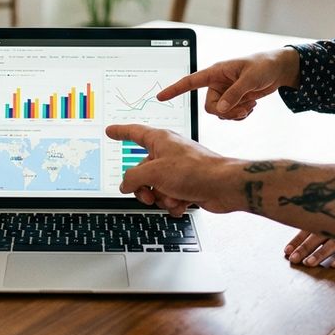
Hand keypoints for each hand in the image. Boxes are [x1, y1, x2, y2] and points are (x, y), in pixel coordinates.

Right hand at [105, 124, 237, 216]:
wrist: (223, 187)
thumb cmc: (195, 171)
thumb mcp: (154, 172)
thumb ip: (132, 178)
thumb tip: (125, 185)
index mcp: (160, 140)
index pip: (134, 133)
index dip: (120, 132)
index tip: (111, 131)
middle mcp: (168, 153)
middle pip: (141, 171)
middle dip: (143, 188)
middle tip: (148, 195)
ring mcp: (177, 170)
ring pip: (154, 187)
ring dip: (161, 197)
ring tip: (173, 197)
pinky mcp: (186, 185)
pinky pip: (168, 197)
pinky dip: (173, 203)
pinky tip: (183, 202)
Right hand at [157, 48, 299, 119]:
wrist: (279, 69)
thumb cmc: (264, 66)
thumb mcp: (250, 79)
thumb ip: (234, 94)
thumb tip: (221, 110)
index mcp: (215, 72)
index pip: (190, 81)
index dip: (174, 89)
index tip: (160, 97)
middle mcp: (217, 84)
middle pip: (209, 107)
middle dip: (226, 111)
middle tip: (243, 108)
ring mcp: (225, 93)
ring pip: (220, 114)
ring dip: (235, 114)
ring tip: (249, 105)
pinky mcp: (234, 100)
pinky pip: (229, 115)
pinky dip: (240, 115)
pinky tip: (250, 107)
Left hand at [285, 229, 334, 267]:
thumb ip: (325, 230)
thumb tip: (303, 242)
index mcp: (331, 219)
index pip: (309, 228)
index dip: (297, 239)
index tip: (285, 251)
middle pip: (318, 236)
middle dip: (304, 248)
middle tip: (292, 259)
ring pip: (334, 243)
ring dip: (320, 253)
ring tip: (309, 263)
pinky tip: (334, 265)